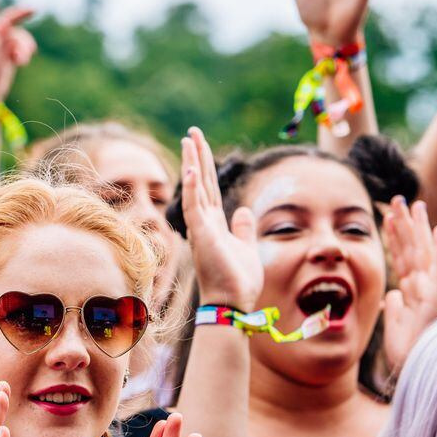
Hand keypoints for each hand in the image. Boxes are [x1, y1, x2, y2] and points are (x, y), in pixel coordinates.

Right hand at [180, 127, 262, 311]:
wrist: (233, 303)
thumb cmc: (238, 281)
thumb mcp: (246, 247)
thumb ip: (242, 228)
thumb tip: (243, 211)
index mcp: (214, 224)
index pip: (209, 188)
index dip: (205, 166)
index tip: (201, 145)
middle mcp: (204, 223)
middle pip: (201, 182)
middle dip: (197, 155)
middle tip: (192, 132)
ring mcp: (201, 228)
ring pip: (195, 189)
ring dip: (193, 163)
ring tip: (190, 139)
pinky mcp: (202, 235)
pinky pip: (194, 207)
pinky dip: (193, 188)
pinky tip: (193, 169)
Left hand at [382, 197, 436, 373]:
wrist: (422, 369)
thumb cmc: (411, 351)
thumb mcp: (395, 324)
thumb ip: (394, 306)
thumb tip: (393, 291)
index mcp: (412, 291)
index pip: (401, 257)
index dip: (394, 237)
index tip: (386, 216)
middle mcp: (423, 286)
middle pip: (411, 247)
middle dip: (404, 223)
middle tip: (397, 198)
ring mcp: (431, 290)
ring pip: (422, 251)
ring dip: (418, 227)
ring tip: (413, 204)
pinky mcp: (436, 298)